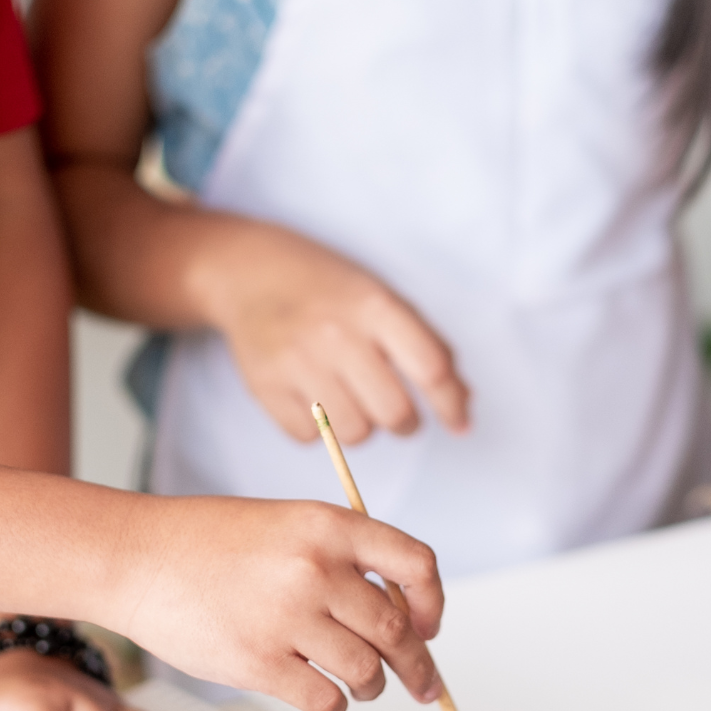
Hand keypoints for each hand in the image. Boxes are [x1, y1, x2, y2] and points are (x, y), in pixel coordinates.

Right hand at [119, 498, 444, 710]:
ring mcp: (286, 617)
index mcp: (329, 526)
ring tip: (360, 684)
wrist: (137, 557)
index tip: (429, 626)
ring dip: (371, 686)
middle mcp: (315, 568)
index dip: (432, 603)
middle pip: (396, 631)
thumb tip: (399, 615)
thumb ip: (343, 558)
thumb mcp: (288, 523)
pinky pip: (325, 700)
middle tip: (423, 685)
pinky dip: (334, 705)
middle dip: (417, 666)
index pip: (416, 564)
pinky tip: (323, 694)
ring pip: (365, 672)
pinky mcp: (258, 663)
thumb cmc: (209, 542)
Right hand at [198, 223, 469, 443]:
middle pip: (395, 413)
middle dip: (404, 422)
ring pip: (355, 433)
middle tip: (398, 412)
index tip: (459, 423)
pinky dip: (320, 430)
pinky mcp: (264, 386)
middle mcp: (335, 333)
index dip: (452, 404)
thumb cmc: (327, 288)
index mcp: (374, 306)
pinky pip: (311, 438)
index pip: (430, 369)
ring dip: (363, 426)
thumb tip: (462, 399)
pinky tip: (315, 399)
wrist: (247, 272)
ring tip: (352, 400)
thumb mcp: (381, 297)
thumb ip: (426, 345)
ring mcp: (296, 361)